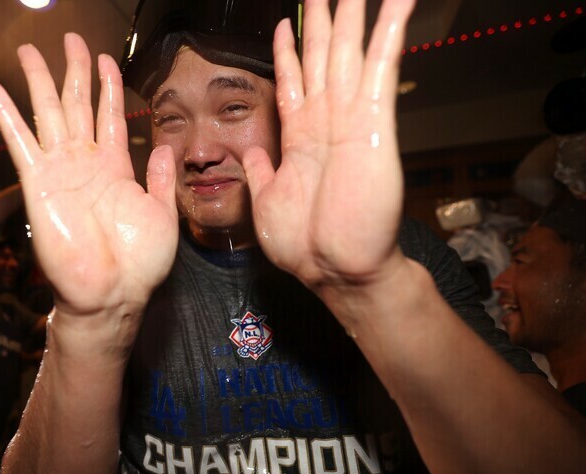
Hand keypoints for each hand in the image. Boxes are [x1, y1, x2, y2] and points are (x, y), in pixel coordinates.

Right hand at [0, 33, 177, 319]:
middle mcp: (87, 163)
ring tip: (29, 51)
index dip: (107, 87)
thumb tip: (167, 147)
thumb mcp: (163, 213)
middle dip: (74, 71)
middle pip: (77, 105)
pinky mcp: (38, 183)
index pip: (110, 116)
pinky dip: (4, 114)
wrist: (114, 293)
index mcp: (117, 168)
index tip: (105, 60)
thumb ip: (162, 178)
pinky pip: (19, 141)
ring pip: (47, 114)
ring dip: (38, 81)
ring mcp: (61, 170)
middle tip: (71, 40)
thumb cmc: (141, 262)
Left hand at [244, 0, 414, 289]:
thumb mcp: (268, 201)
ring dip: (354, 14)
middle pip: (322, 56)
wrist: (335, 269)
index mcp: (301, 137)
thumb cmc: (304, 244)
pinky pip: (381, 68)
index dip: (288, 50)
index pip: (292, 80)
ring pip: (350, 52)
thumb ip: (263, 171)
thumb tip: (255, 151)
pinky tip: (395, 2)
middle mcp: (326, 121)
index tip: (286, 22)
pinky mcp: (374, 124)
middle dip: (323, 18)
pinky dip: (389, 31)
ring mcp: (351, 119)